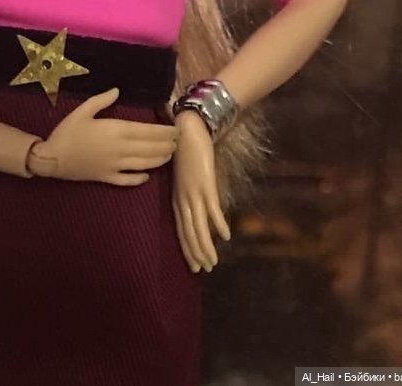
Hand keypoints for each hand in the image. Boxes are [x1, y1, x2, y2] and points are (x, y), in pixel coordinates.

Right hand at [28, 87, 178, 184]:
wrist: (52, 158)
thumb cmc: (67, 132)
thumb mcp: (82, 110)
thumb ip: (101, 100)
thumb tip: (117, 90)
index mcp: (116, 130)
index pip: (147, 131)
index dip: (164, 132)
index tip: (176, 129)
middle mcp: (120, 149)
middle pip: (150, 148)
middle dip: (166, 145)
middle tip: (178, 142)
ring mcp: (115, 165)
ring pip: (144, 164)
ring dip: (159, 160)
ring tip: (169, 155)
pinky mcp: (108, 178)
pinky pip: (128, 180)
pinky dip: (140, 179)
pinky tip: (147, 176)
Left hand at [171, 111, 230, 272]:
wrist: (188, 130)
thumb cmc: (184, 153)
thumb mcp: (182, 178)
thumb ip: (186, 194)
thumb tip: (194, 210)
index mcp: (176, 198)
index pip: (181, 229)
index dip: (187, 248)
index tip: (193, 265)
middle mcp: (183, 199)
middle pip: (189, 232)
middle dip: (195, 252)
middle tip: (202, 270)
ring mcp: (194, 193)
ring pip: (198, 226)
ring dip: (205, 246)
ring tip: (212, 262)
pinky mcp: (205, 184)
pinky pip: (212, 208)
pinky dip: (218, 223)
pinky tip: (225, 236)